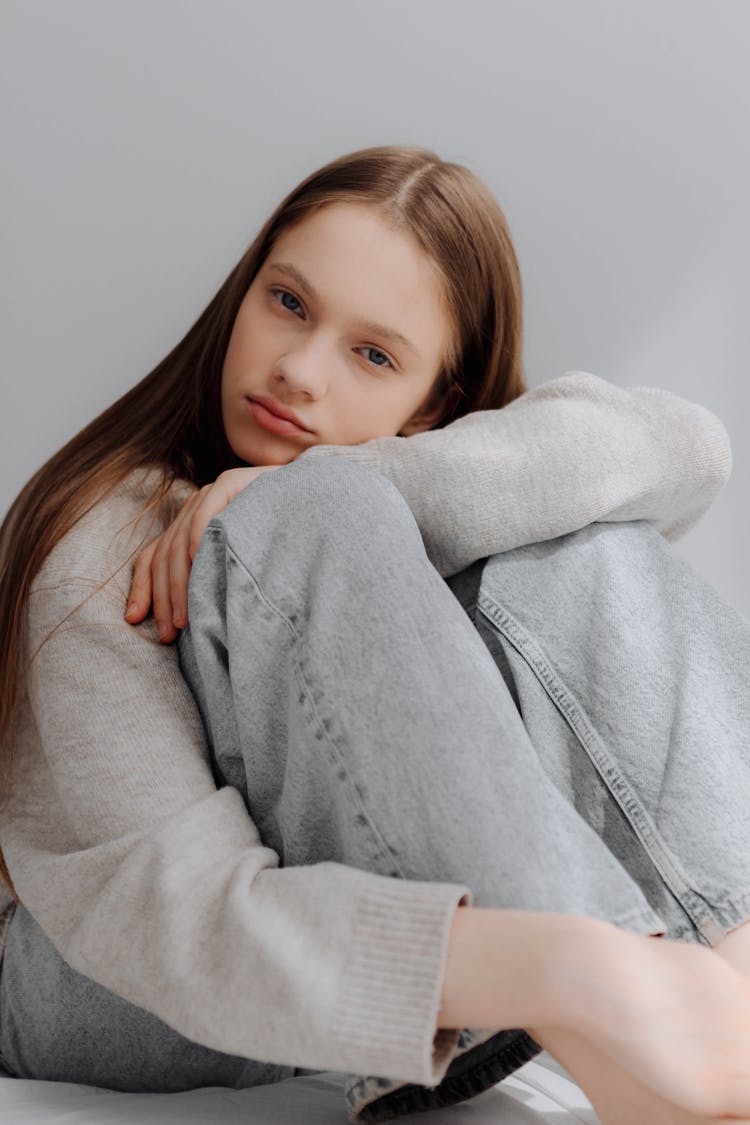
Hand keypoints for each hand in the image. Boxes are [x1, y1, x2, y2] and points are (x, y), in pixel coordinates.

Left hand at [124, 466, 280, 642]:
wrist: (321, 502)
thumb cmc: (285, 543)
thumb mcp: (240, 569)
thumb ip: (213, 583)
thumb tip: (184, 623)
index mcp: (190, 526)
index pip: (153, 556)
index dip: (142, 589)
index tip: (133, 620)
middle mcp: (194, 507)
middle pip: (163, 555)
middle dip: (164, 598)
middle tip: (171, 633)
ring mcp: (211, 493)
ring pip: (178, 541)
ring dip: (180, 584)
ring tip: (185, 617)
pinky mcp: (230, 482)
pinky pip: (204, 515)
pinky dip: (197, 541)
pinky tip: (199, 568)